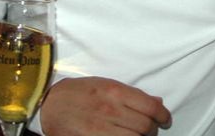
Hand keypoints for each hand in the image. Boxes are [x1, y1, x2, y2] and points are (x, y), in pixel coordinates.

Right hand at [39, 77, 171, 135]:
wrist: (50, 105)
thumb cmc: (80, 92)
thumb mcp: (106, 84)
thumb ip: (132, 94)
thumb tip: (158, 103)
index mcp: (115, 91)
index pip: (151, 107)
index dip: (163, 116)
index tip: (165, 120)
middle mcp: (110, 110)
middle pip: (145, 126)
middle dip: (152, 130)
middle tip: (150, 130)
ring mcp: (101, 128)